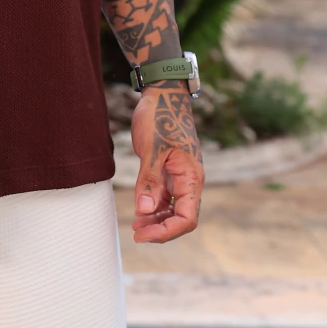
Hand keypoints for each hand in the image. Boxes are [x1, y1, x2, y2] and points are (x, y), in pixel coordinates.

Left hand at [129, 86, 203, 242]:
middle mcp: (189, 180)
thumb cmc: (161, 116)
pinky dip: (154, 207)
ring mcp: (180, 177)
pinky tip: (140, 211)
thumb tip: (144, 211)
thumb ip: (149, 180)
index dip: (167, 232)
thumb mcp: (151, 148)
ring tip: (135, 225)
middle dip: (160, 229)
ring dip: (156, 220)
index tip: (143, 234)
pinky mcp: (170, 171)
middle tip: (135, 233)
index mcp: (191, 177)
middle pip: (181, 218)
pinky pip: (166, 197)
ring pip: (173, 210)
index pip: (188, 218)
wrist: (163, 93)